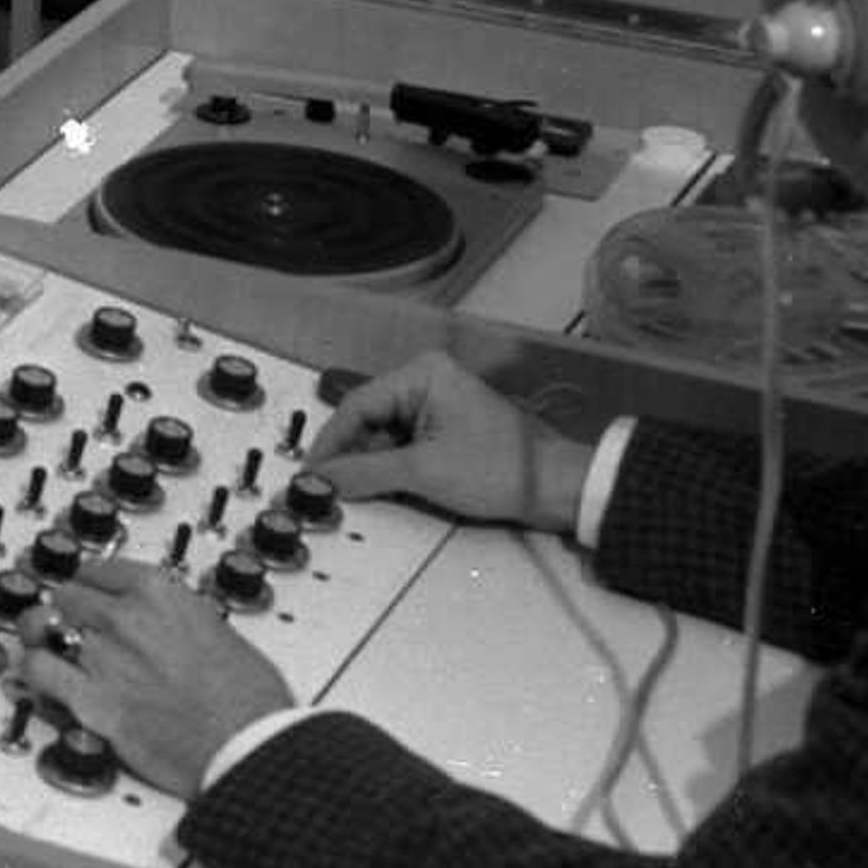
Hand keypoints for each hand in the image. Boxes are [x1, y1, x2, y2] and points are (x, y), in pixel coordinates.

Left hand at [14, 558, 291, 798]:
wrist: (250, 748)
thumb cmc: (251, 701)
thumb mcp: (220, 631)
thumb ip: (180, 618)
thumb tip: (167, 623)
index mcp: (158, 592)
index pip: (97, 568)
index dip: (91, 584)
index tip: (89, 594)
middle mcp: (124, 618)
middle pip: (66, 594)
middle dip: (69, 611)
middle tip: (73, 627)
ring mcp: (103, 658)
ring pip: (41, 626)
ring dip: (44, 637)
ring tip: (50, 648)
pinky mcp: (91, 702)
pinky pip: (38, 671)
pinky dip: (37, 673)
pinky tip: (47, 681)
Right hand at [306, 351, 588, 531]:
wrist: (559, 489)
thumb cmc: (495, 469)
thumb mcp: (423, 471)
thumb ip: (364, 472)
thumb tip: (316, 480)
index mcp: (421, 375)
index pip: (357, 405)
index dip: (330, 442)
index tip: (308, 473)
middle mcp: (426, 381)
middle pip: (369, 419)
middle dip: (349, 454)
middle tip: (323, 487)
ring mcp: (438, 406)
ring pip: (384, 435)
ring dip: (369, 464)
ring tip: (348, 492)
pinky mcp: (448, 430)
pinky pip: (405, 444)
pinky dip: (391, 467)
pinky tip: (378, 488)